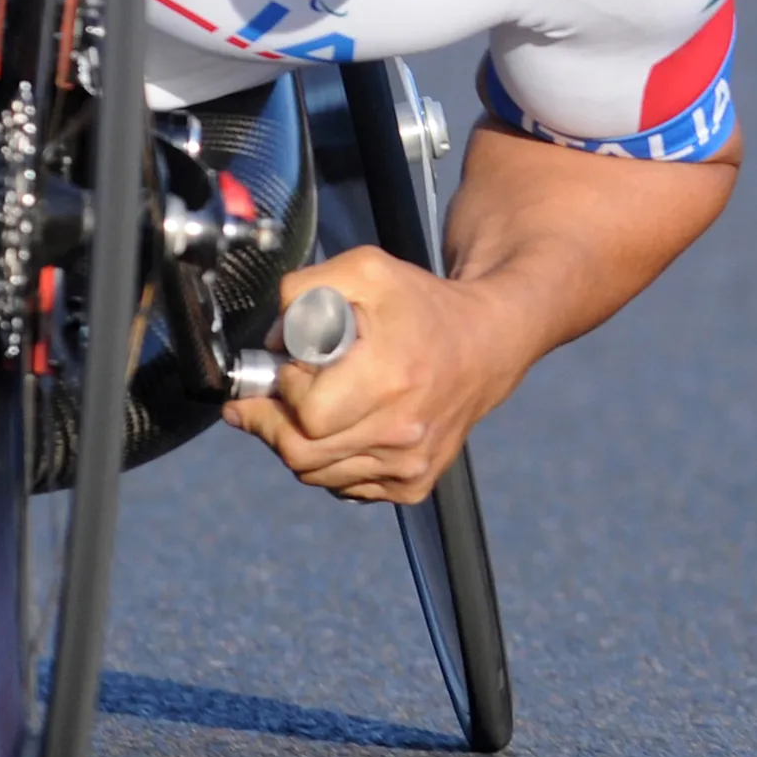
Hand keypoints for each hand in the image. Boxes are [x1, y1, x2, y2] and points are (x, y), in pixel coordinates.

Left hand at [219, 245, 530, 503]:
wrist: (485, 345)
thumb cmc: (421, 306)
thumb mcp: (364, 270)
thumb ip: (302, 293)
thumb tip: (271, 345)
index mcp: (388, 379)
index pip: (305, 414)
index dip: (287, 389)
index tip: (295, 366)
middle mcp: (401, 433)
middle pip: (300, 454)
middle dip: (272, 424)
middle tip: (271, 396)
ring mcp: (409, 465)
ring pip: (316, 475)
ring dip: (299, 442)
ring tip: (313, 404)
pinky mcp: (414, 484)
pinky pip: (344, 485)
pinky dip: (330, 461)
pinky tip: (344, 426)